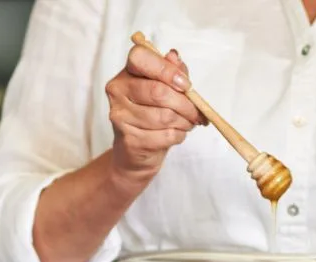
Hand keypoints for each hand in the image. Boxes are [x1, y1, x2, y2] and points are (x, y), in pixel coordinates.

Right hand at [106, 43, 206, 183]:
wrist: (136, 150)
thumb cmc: (153, 113)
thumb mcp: (166, 87)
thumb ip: (172, 71)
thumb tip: (174, 56)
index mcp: (127, 72)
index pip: (141, 58)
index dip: (167, 70)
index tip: (186, 85)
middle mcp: (118, 91)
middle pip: (158, 92)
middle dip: (185, 104)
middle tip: (196, 112)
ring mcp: (120, 116)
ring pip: (164, 116)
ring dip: (185, 122)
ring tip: (188, 123)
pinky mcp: (129, 139)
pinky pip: (165, 136)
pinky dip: (179, 136)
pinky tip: (177, 134)